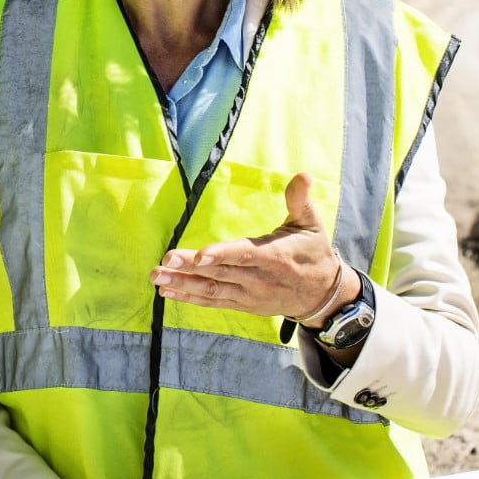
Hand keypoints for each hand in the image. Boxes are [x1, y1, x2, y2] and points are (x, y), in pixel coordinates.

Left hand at [149, 173, 358, 320]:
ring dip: (183, 284)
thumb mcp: (312, 224)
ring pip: (212, 290)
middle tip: (164, 261)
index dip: (222, 255)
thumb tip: (302, 174)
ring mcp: (249, 295)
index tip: (199, 255)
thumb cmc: (314, 253)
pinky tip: (167, 291)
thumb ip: (300, 199)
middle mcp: (259, 279)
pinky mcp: (243, 304)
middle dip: (190, 268)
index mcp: (275, 256)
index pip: (244, 254)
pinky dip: (190, 298)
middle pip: (220, 273)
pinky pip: (213, 301)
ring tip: (157, 276)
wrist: (322, 295)